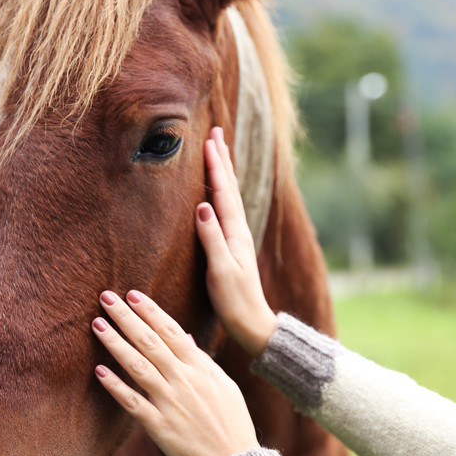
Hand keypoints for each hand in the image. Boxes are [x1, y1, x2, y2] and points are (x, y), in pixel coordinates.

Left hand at [92, 290, 258, 455]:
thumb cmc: (231, 420)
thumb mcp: (223, 383)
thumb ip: (201, 359)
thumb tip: (185, 336)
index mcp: (199, 367)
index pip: (170, 330)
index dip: (150, 311)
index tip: (132, 294)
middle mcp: (183, 380)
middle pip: (150, 342)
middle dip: (126, 318)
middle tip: (106, 298)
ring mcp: (170, 402)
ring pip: (138, 366)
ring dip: (115, 344)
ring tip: (97, 324)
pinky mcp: (159, 426)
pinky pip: (133, 402)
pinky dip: (115, 386)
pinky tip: (99, 371)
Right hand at [197, 127, 276, 356]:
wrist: (253, 323)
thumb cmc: (235, 301)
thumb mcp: (221, 272)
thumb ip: (212, 239)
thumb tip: (202, 206)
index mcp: (235, 233)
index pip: (224, 192)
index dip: (216, 165)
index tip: (209, 139)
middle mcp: (239, 230)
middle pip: (230, 187)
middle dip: (222, 158)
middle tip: (215, 131)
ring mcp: (237, 237)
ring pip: (230, 195)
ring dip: (224, 171)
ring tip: (218, 151)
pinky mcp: (233, 246)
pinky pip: (227, 208)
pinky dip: (222, 191)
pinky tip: (217, 191)